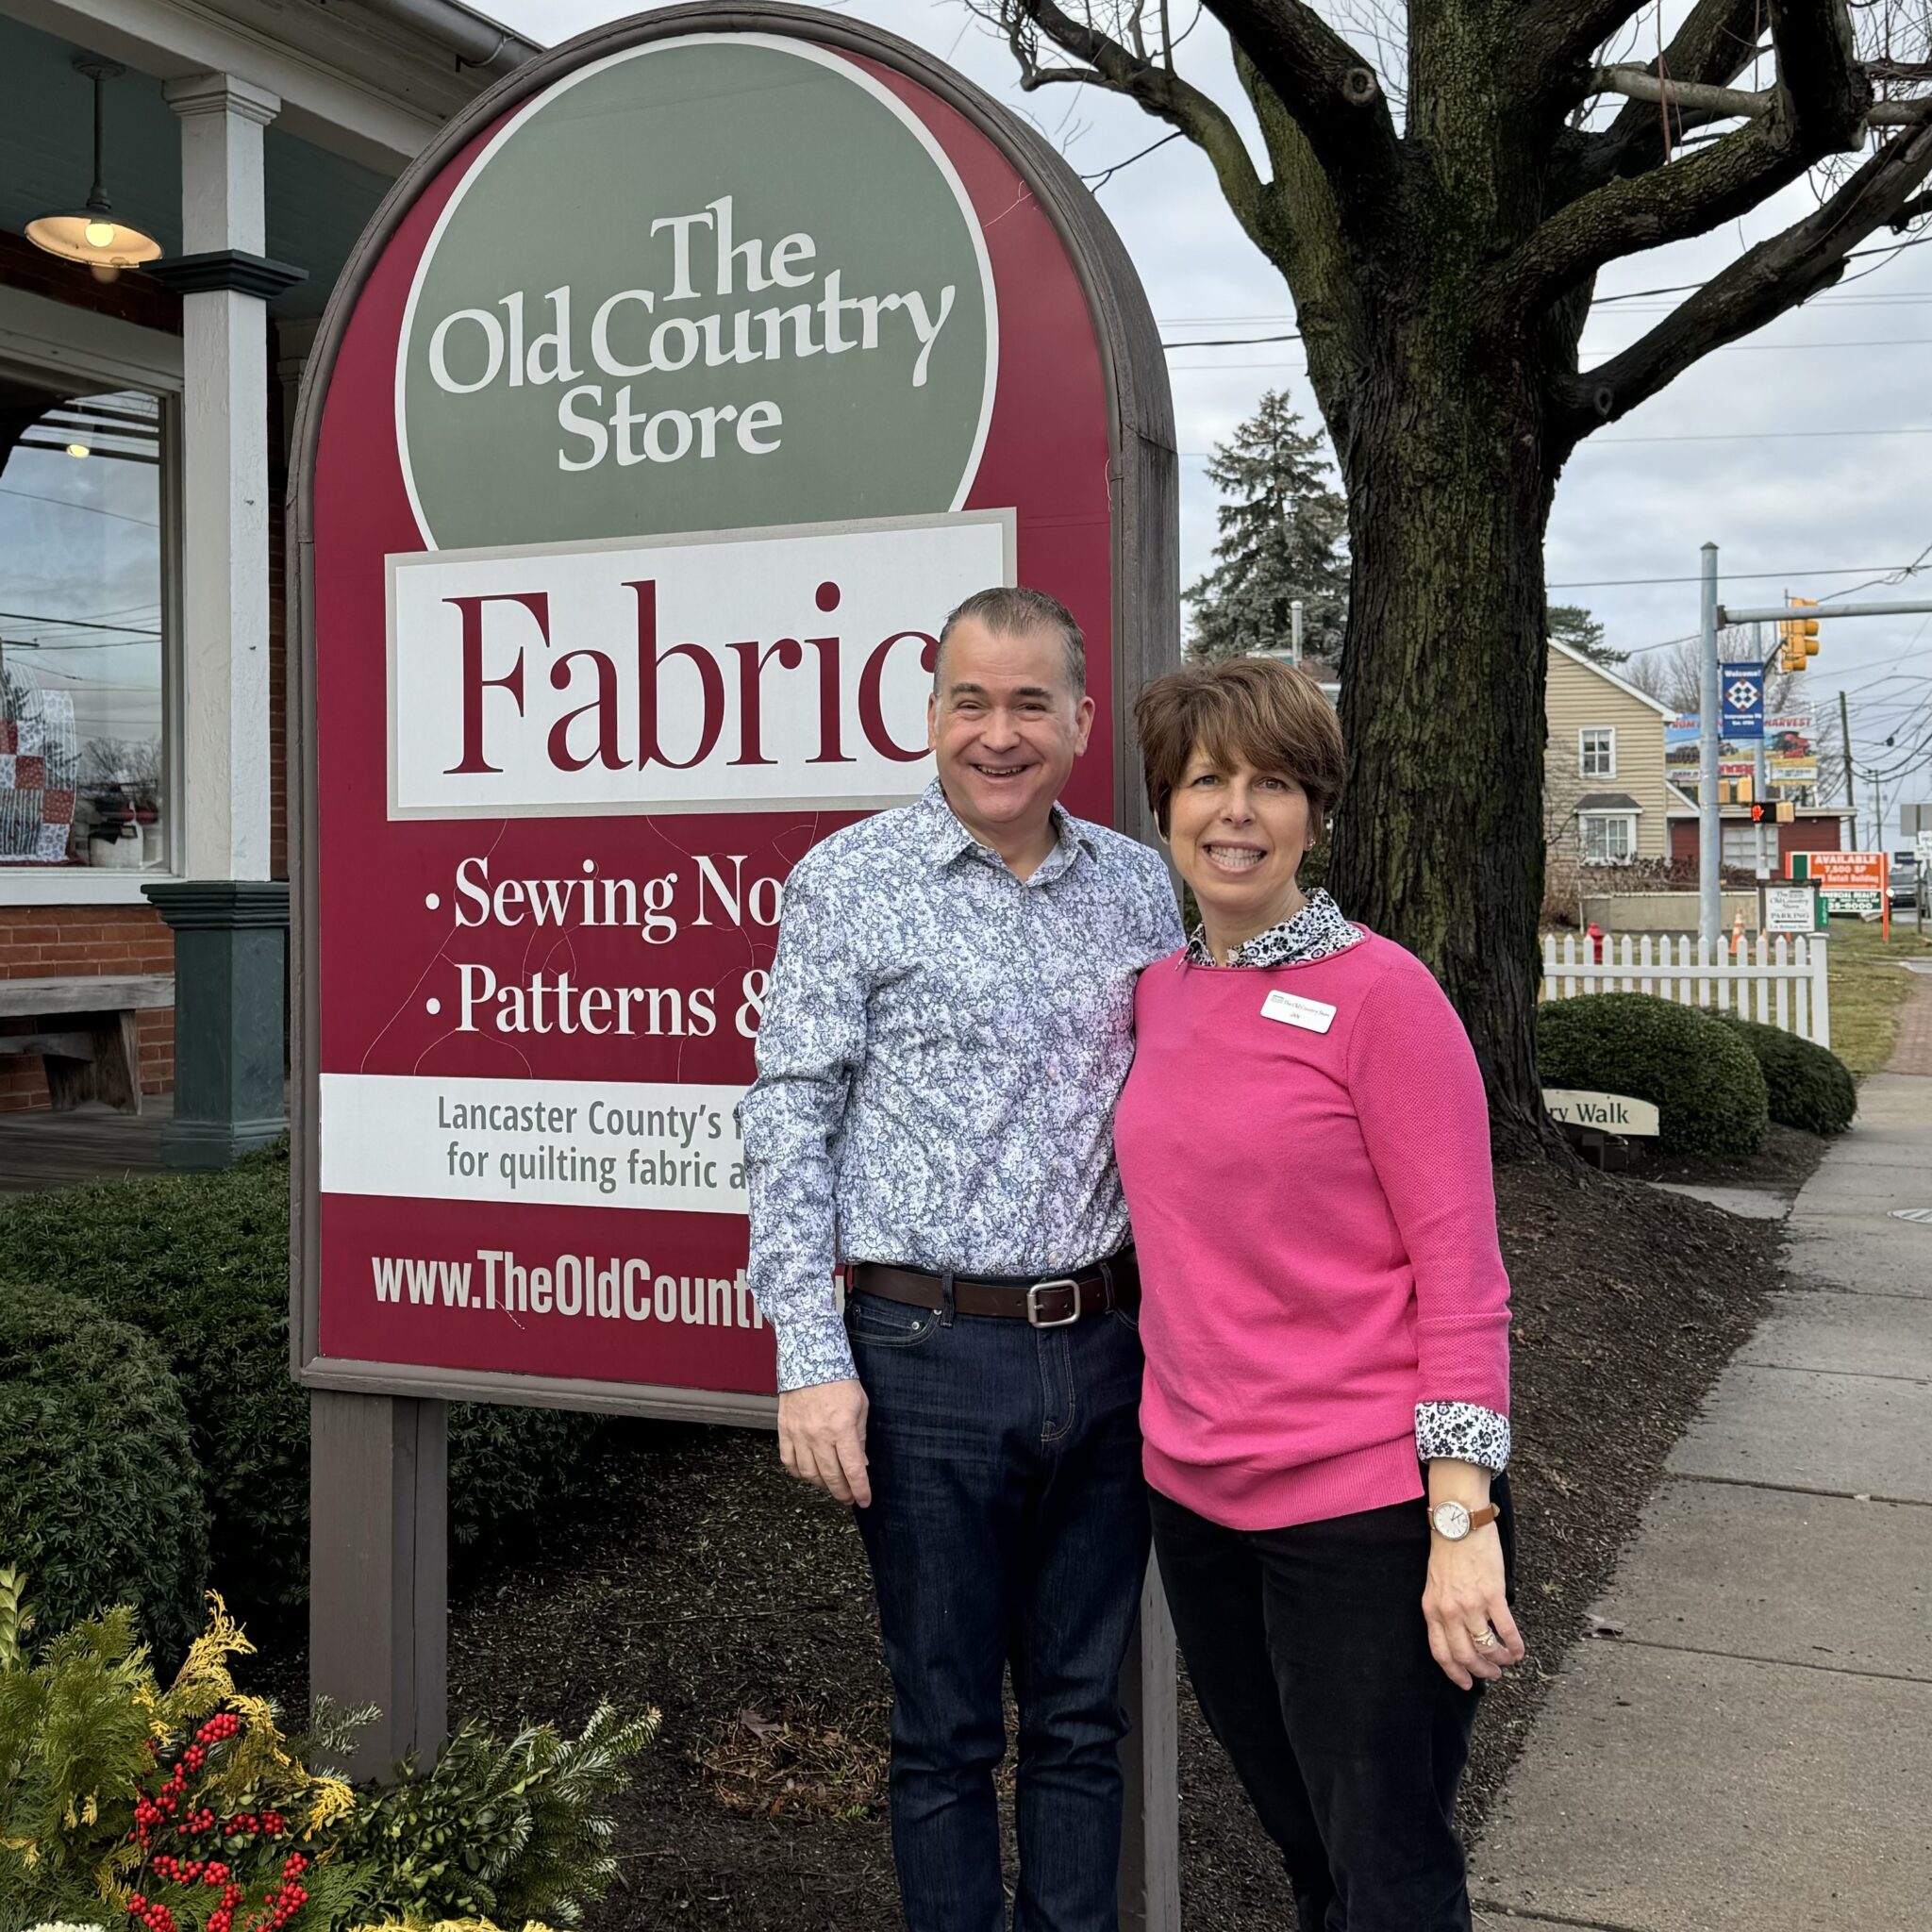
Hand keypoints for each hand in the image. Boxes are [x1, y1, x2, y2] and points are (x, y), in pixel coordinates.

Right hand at [777, 1377, 870, 1507]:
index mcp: (842, 1429)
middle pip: (831, 1477)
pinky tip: (808, 1473)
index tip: (864, 1501)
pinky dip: (798, 1473)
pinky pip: (789, 1462)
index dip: (861, 1490)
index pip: (854, 1470)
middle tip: (849, 1498)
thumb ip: (860, 1437)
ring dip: (822, 1485)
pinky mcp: (785, 1430)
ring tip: (831, 1486)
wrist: (810, 1359)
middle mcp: (819, 1436)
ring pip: (809, 1474)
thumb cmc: (839, 1380)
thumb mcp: (861, 1406)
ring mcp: (799, 1434)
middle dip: (843, 1493)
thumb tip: (862, 1462)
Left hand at [1423, 1524, 1523, 1689]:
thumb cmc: (1447, 1549)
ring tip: (1506, 1660)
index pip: (1441, 1652)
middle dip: (1480, 1672)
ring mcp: (1471, 1604)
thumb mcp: (1435, 1584)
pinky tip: (1518, 1650)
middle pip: (1465, 1656)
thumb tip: (1459, 1632)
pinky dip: (1514, 1646)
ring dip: (1499, 1660)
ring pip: (1487, 1648)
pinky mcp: (1492, 1595)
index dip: (1454, 1672)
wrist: (1458, 1522)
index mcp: (1432, 1609)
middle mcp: (1450, 1611)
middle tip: (1492, 1674)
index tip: (1466, 1683)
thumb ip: (1443, 1609)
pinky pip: (1506, 1630)